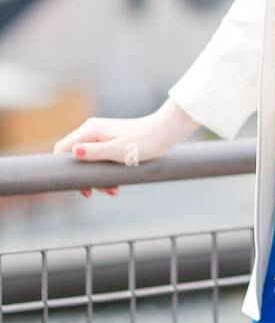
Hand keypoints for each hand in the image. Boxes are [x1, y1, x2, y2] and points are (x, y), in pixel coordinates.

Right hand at [53, 99, 199, 196]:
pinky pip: (98, 159)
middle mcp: (91, 130)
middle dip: (84, 177)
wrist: (164, 132)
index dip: (65, 169)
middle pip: (74, 157)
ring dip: (96, 178)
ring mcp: (100, 135)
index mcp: (90, 130)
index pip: (62, 149)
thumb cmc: (143, 142)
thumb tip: (74, 153)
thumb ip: (94, 153)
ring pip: (87, 161)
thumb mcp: (118, 151)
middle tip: (96, 192)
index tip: (79, 186)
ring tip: (113, 190)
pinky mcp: (108, 141)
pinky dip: (104, 173)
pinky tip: (115, 185)